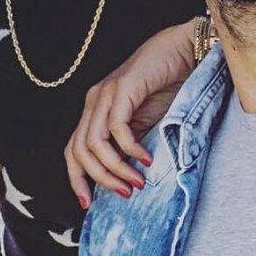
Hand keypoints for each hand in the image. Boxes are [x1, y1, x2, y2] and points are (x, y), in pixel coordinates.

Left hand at [65, 20, 196, 206]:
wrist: (182, 50)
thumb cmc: (166, 87)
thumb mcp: (145, 124)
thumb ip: (131, 145)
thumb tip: (125, 180)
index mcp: (95, 111)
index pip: (73, 150)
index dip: (76, 178)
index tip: (88, 204)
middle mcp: (94, 102)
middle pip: (79, 150)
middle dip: (99, 179)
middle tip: (124, 194)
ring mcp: (105, 94)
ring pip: (94, 142)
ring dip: (114, 169)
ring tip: (136, 182)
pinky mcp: (123, 88)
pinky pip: (116, 127)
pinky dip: (130, 148)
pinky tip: (146, 159)